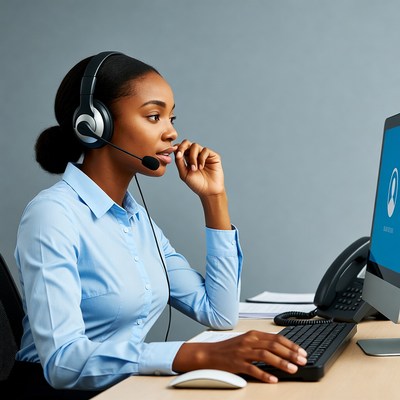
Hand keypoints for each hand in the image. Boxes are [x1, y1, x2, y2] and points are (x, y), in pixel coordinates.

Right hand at [173, 330, 307, 382]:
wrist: (210, 353)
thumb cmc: (229, 348)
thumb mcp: (246, 341)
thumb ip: (262, 343)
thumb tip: (281, 348)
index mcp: (253, 335)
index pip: (276, 338)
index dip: (291, 345)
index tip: (302, 352)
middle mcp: (249, 341)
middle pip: (273, 345)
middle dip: (290, 353)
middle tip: (302, 360)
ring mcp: (243, 352)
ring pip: (265, 355)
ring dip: (281, 363)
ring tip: (292, 369)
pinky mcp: (237, 363)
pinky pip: (253, 369)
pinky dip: (264, 374)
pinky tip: (273, 379)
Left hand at [174, 139, 224, 196]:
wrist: (209, 191)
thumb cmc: (196, 184)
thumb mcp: (184, 174)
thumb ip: (179, 162)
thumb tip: (176, 151)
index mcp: (187, 158)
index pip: (180, 148)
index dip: (177, 148)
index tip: (175, 153)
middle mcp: (195, 154)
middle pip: (187, 143)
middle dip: (182, 147)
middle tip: (180, 155)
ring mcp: (204, 154)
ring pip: (195, 146)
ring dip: (192, 157)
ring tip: (194, 169)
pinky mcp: (213, 155)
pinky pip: (205, 151)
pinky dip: (201, 159)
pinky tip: (201, 167)